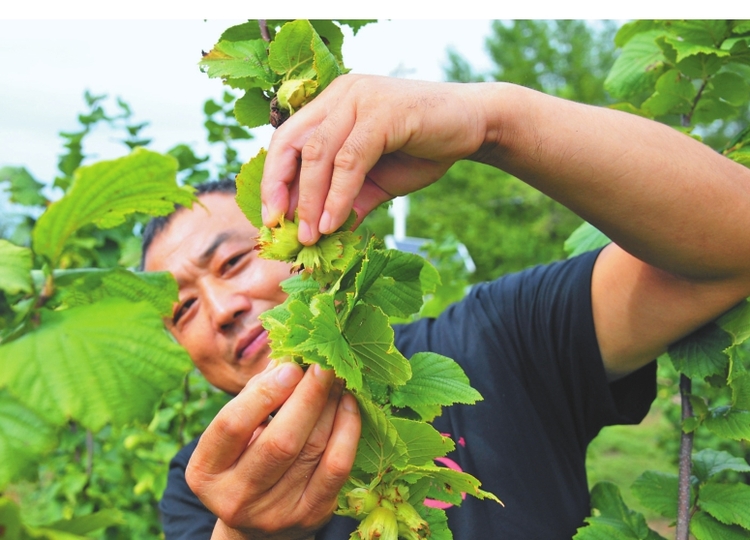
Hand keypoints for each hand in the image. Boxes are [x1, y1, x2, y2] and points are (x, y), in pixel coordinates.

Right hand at [186, 361, 360, 539]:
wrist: (258, 524)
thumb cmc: (244, 460)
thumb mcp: (235, 434)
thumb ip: (254, 397)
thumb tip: (288, 358)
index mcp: (205, 471)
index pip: (233, 425)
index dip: (264, 392)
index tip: (290, 367)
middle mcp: (236, 497)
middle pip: (280, 441)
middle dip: (307, 396)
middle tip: (322, 365)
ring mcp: (276, 513)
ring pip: (313, 448)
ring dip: (330, 406)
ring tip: (336, 379)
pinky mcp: (311, 516)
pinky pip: (337, 466)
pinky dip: (348, 429)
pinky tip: (348, 404)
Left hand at [261, 74, 489, 243]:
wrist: (474, 124)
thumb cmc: (424, 148)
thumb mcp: (377, 179)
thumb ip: (349, 198)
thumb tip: (321, 231)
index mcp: (332, 104)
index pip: (287, 140)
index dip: (274, 179)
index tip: (271, 218)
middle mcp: (340, 95)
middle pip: (292, 143)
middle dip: (280, 188)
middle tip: (280, 228)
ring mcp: (360, 99)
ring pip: (319, 154)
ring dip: (311, 200)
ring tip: (311, 236)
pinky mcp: (382, 112)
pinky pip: (350, 160)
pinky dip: (338, 195)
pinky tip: (334, 222)